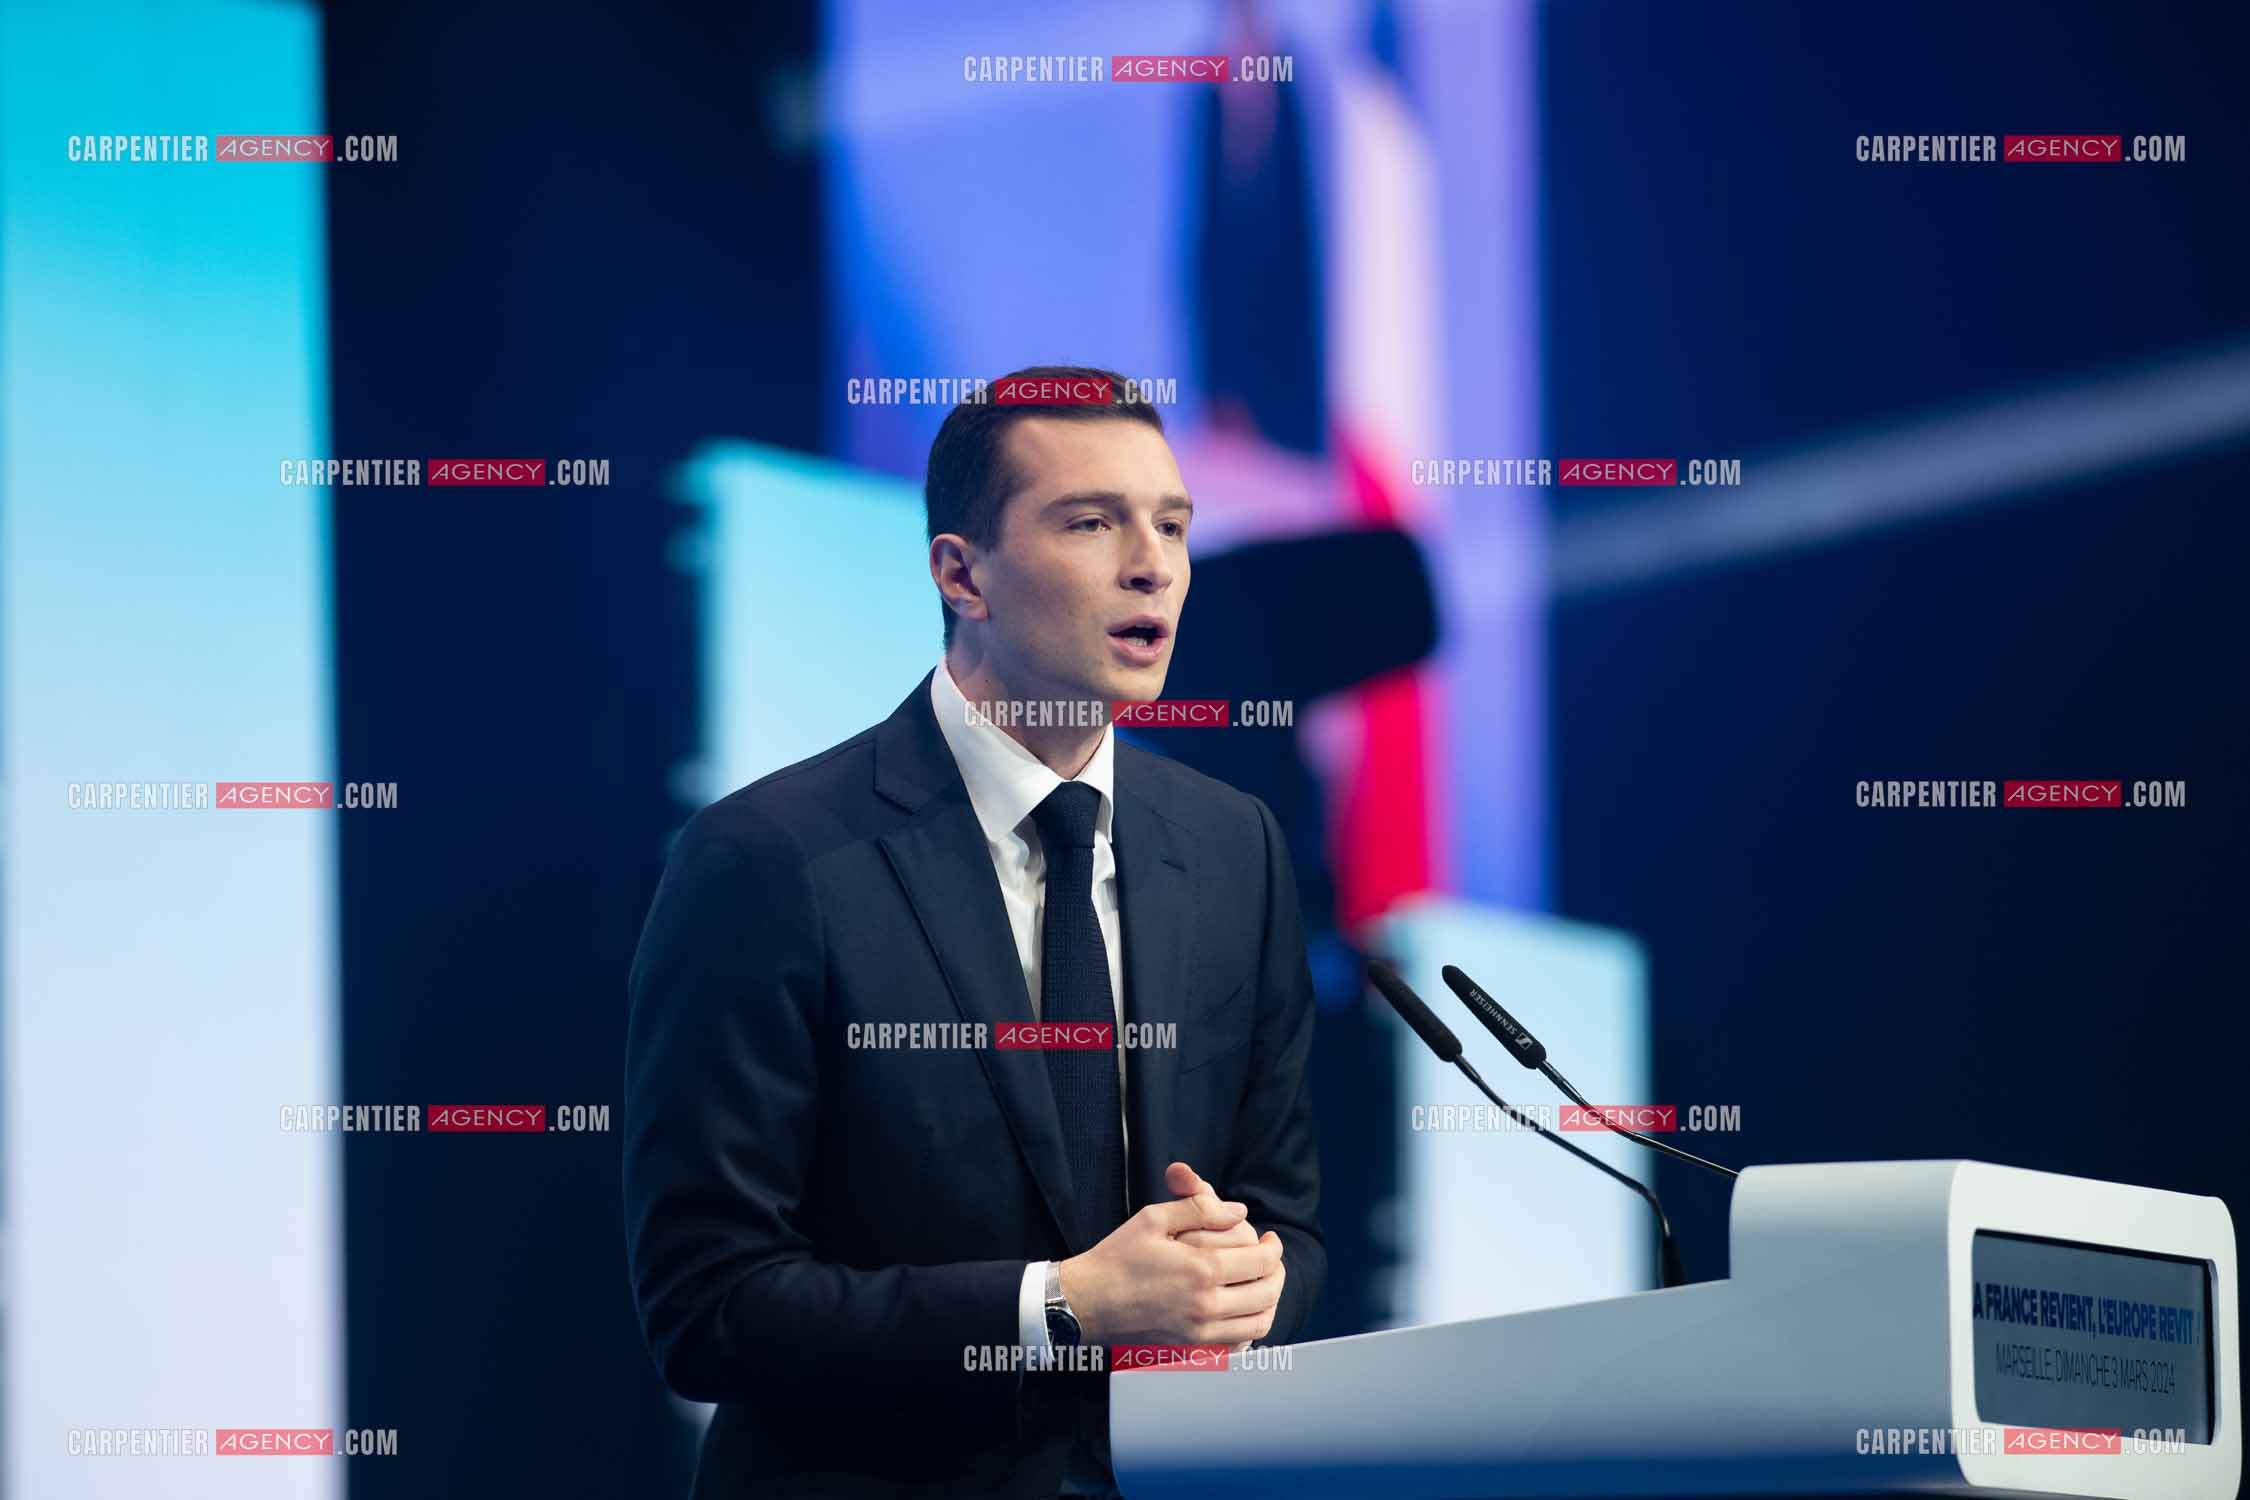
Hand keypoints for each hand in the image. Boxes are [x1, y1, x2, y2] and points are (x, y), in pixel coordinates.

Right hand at [1057, 1161, 1285, 1346]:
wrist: (1085, 1302)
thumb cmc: (1117, 1258)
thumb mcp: (1153, 1218)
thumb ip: (1199, 1208)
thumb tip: (1239, 1211)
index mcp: (1201, 1270)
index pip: (1261, 1261)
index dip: (1273, 1248)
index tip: (1271, 1239)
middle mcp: (1206, 1306)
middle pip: (1267, 1294)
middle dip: (1277, 1273)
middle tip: (1271, 1260)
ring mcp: (1199, 1334)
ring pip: (1258, 1324)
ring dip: (1269, 1302)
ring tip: (1263, 1284)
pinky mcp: (1190, 1351)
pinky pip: (1237, 1346)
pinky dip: (1249, 1329)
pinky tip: (1242, 1311)